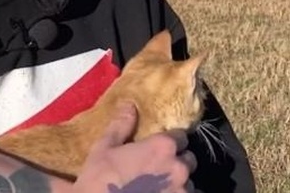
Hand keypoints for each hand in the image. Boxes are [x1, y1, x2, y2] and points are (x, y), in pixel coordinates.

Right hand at [75, 101, 197, 192]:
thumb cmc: (101, 179)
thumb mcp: (104, 148)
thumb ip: (121, 125)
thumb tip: (129, 105)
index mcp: (163, 146)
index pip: (181, 137)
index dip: (170, 142)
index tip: (158, 149)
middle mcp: (179, 167)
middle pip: (188, 159)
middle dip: (177, 162)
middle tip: (159, 170)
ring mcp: (183, 189)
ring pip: (188, 182)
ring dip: (178, 183)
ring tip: (159, 187)